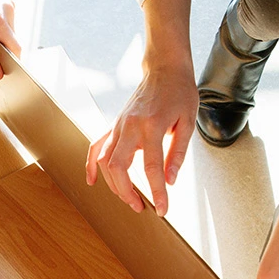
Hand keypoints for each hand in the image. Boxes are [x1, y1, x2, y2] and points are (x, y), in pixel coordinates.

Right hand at [86, 62, 197, 215]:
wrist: (164, 69)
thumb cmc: (179, 93)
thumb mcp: (188, 122)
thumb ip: (177, 152)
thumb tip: (170, 179)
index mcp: (152, 125)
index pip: (151, 167)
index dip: (157, 191)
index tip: (162, 209)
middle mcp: (130, 126)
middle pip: (118, 168)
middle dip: (127, 193)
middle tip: (141, 206)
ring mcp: (118, 126)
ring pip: (105, 161)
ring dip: (113, 185)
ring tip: (129, 198)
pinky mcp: (114, 126)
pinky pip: (96, 147)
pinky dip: (91, 166)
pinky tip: (91, 181)